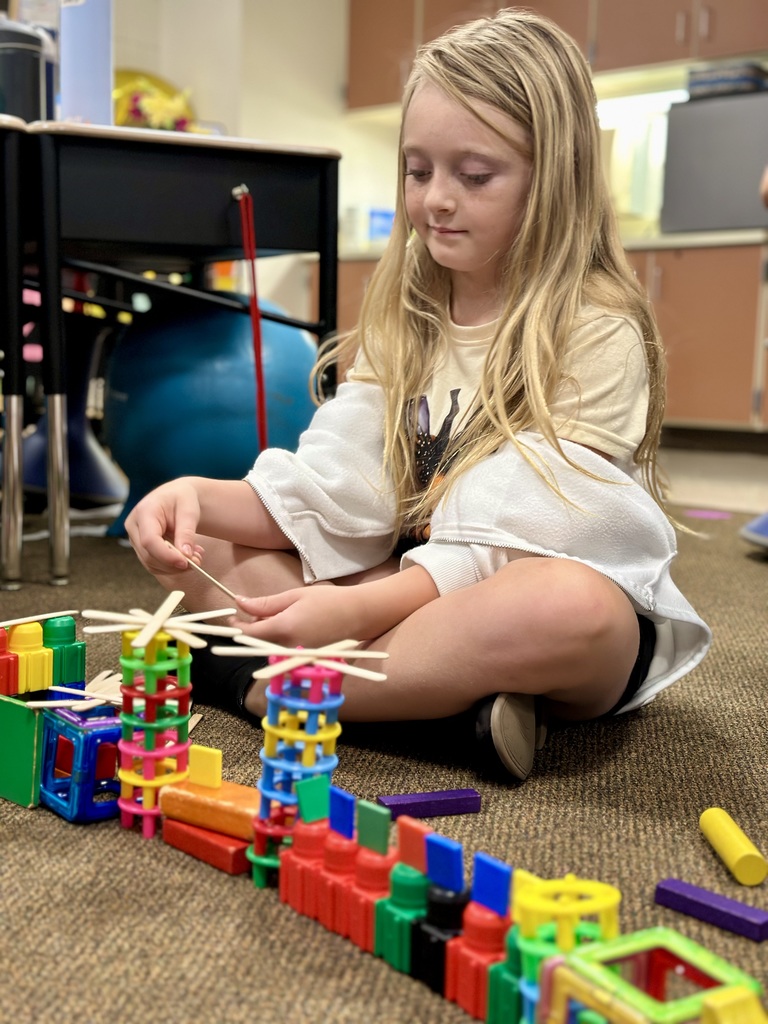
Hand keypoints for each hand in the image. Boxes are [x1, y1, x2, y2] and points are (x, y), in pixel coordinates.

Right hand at [125, 479, 204, 574]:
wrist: (177, 497)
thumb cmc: (183, 499)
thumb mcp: (189, 511)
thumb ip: (186, 532)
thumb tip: (186, 555)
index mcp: (143, 512)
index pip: (149, 540)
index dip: (166, 555)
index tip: (186, 562)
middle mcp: (134, 526)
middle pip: (149, 555)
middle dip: (174, 564)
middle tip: (198, 561)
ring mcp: (135, 539)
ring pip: (151, 564)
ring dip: (175, 567)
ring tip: (196, 557)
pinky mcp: (141, 548)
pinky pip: (155, 565)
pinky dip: (173, 566)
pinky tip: (188, 558)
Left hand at [233, 585, 365, 648]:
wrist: (358, 614)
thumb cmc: (327, 600)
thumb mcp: (294, 596)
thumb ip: (266, 603)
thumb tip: (240, 603)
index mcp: (285, 628)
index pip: (250, 634)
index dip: (237, 627)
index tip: (232, 618)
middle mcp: (290, 646)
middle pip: (259, 643)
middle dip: (254, 629)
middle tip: (260, 612)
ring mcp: (298, 655)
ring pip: (270, 648)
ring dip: (267, 635)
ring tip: (280, 616)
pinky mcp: (306, 659)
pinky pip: (284, 652)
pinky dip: (281, 641)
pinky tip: (291, 626)